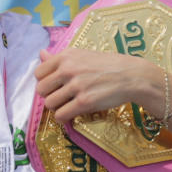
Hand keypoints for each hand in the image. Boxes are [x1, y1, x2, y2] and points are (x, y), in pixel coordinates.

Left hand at [34, 48, 157, 121]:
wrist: (132, 76)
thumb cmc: (108, 65)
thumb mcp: (83, 55)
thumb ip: (60, 58)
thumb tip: (41, 53)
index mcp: (66, 56)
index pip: (38, 73)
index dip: (45, 82)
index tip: (55, 86)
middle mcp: (68, 69)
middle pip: (41, 90)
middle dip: (49, 96)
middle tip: (61, 97)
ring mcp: (76, 86)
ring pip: (49, 104)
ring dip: (57, 108)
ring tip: (67, 105)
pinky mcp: (84, 102)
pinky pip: (61, 115)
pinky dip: (63, 118)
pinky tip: (71, 114)